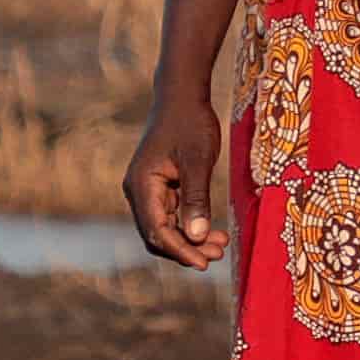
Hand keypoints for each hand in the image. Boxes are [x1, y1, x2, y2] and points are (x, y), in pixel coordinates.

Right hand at [123, 97, 229, 269]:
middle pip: (158, 234)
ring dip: (191, 239)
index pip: (156, 230)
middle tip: (218, 255)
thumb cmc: (190, 123)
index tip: (204, 263)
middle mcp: (138, 191)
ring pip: (166, 227)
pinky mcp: (160, 188)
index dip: (180, 250)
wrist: (182, 96)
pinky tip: (213, 232)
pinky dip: (190, 225)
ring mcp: (148, 190)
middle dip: (187, 248)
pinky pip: (172, 216)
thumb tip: (197, 236)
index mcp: (141, 185)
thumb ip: (196, 198)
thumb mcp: (198, 160)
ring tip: (221, 246)